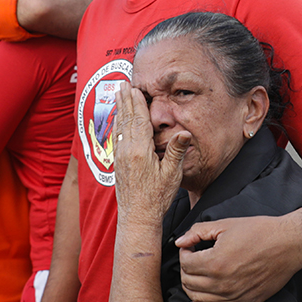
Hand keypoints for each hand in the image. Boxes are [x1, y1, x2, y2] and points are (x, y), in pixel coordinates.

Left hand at [113, 81, 187, 222]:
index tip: (135, 87)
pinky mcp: (118, 163)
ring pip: (120, 126)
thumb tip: (184, 132)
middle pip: (127, 119)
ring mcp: (120, 156)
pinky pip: (117, 136)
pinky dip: (118, 124)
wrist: (137, 217)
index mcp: (140, 150)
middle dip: (126, 100)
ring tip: (118, 95)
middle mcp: (127, 151)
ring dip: (120, 109)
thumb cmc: (157, 197)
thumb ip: (176, 151)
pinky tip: (118, 120)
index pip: (140, 120)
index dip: (138, 103)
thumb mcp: (172, 174)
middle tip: (122, 84)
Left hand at [175, 208, 301, 301]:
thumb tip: (180, 242)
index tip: (191, 247)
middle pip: (188, 282)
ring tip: (198, 275)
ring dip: (192, 287)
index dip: (185, 253)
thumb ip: (198, 231)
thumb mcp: (226, 224)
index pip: (185, 264)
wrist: (290, 243)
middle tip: (194, 259)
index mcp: (215, 262)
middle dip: (186, 269)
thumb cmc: (261, 231)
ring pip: (198, 300)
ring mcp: (234, 296)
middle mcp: (222, 283)